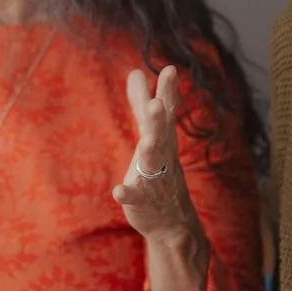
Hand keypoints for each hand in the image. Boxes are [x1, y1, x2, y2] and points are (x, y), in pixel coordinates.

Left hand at [113, 66, 200, 242]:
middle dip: (158, 120)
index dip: (168, 92)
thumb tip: (135, 72)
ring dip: (150, 152)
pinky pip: (136, 197)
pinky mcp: (142, 201)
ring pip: (152, 164)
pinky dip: (128, 194)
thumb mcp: (151, 134)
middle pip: (161, 134)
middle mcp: (161, 155)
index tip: (169, 70)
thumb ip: (141, 103)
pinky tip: (119, 191)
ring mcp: (154, 179)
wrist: (173, 220)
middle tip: (157, 104)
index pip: (167, 112)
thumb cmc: (159, 169)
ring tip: (146, 141)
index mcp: (163, 137)